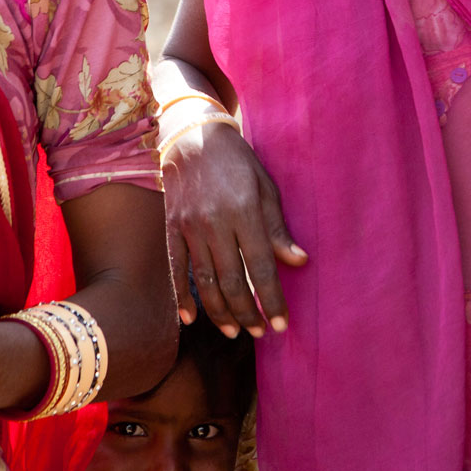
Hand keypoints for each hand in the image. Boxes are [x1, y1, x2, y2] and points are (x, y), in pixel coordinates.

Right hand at [160, 117, 304, 336]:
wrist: (193, 137)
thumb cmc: (238, 162)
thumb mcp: (266, 187)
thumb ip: (278, 228)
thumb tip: (299, 261)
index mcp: (244, 212)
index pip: (261, 266)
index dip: (272, 299)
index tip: (281, 324)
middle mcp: (215, 223)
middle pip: (232, 281)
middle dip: (247, 313)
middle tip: (260, 332)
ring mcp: (189, 228)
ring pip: (205, 282)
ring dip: (220, 312)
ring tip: (233, 332)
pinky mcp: (171, 229)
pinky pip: (177, 270)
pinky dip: (182, 297)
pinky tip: (192, 319)